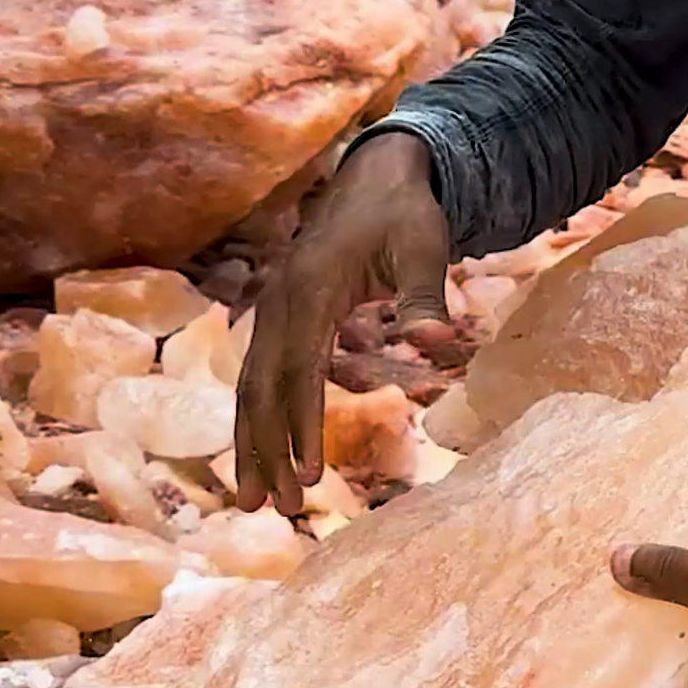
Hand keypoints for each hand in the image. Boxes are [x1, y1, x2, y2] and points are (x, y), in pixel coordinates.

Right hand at [236, 132, 453, 516]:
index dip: (301, 423)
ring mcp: (272, 310)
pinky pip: (258, 376)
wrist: (375, 177)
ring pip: (251, 388)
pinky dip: (256, 420)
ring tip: (255, 503)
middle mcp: (280, 302)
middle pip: (263, 388)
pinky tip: (259, 458)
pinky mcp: (277, 318)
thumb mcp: (424, 244)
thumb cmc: (404, 214)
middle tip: (279, 510)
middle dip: (266, 451)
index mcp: (313, 287)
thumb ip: (427, 290)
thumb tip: (436, 333)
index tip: (310, 474)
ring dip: (252, 445)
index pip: (299, 367)